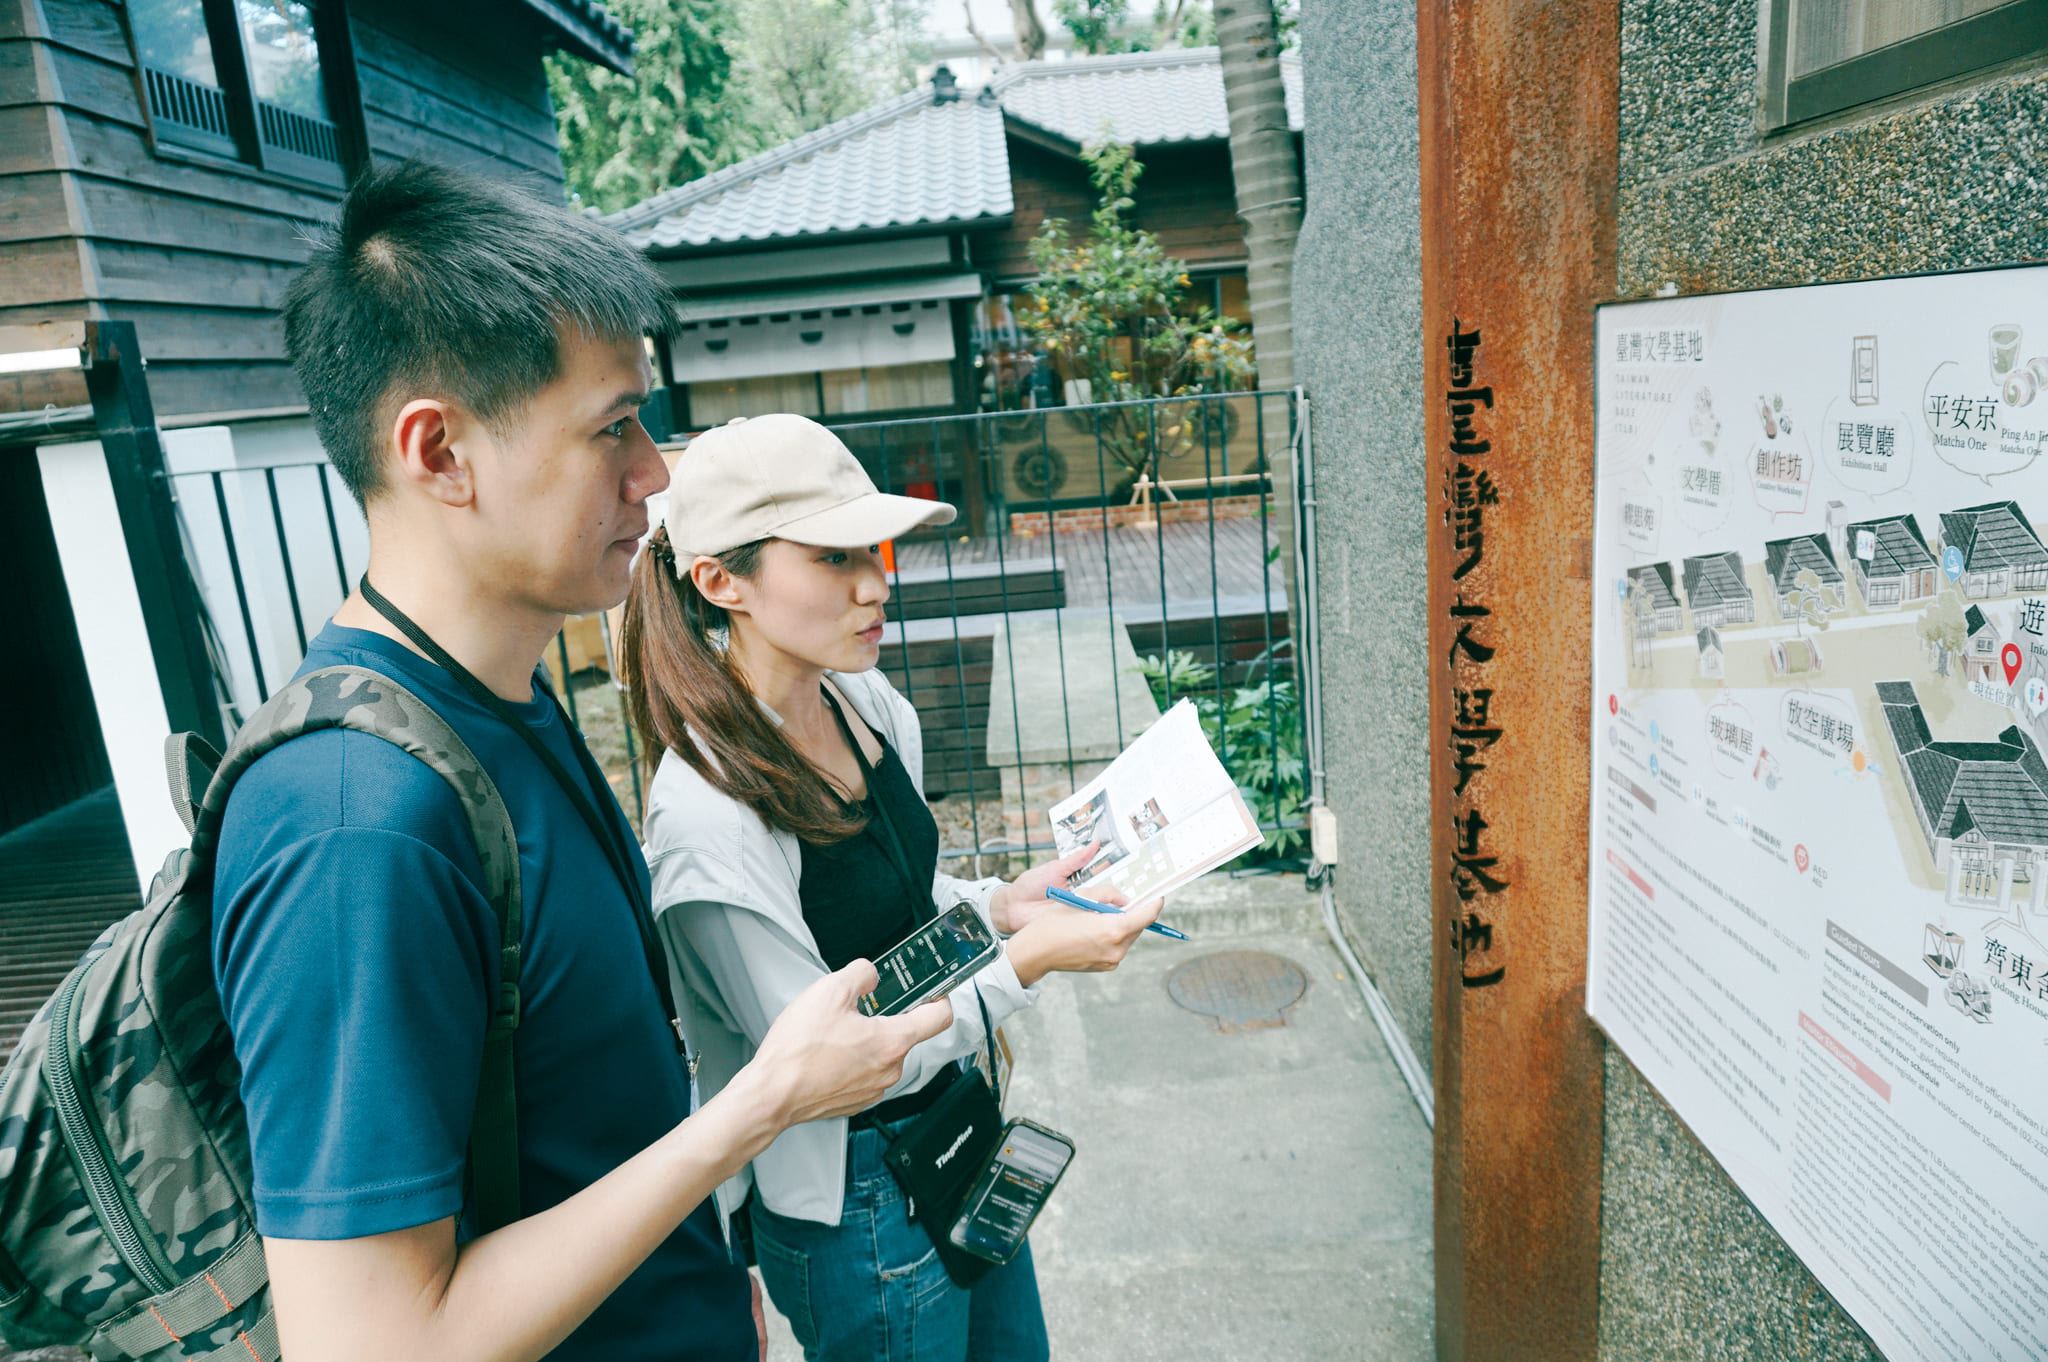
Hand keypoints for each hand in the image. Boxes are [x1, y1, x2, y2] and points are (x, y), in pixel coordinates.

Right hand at [742, 961, 952, 1128]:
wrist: (771, 1094)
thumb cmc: (798, 1051)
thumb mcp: (830, 990)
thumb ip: (861, 974)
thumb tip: (871, 976)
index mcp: (892, 1041)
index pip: (940, 1018)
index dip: (940, 998)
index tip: (933, 991)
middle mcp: (890, 1069)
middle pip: (904, 1034)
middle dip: (884, 1017)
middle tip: (855, 1009)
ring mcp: (874, 1089)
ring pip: (881, 1054)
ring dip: (865, 1040)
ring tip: (832, 1033)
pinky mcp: (856, 1101)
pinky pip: (864, 1073)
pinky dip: (851, 1061)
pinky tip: (826, 1053)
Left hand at [989, 842, 1130, 933]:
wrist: (1012, 909)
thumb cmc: (1031, 885)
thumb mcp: (1055, 869)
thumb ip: (1076, 859)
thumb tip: (1096, 843)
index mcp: (1081, 882)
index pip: (1106, 880)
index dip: (1120, 881)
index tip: (1138, 878)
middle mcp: (1084, 898)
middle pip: (1109, 898)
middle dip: (1122, 898)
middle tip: (1143, 895)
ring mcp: (1080, 914)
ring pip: (1104, 913)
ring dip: (1115, 913)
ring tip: (1133, 909)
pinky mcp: (1075, 928)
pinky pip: (1092, 927)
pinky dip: (1103, 926)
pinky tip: (1115, 924)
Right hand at [1004, 895, 1163, 986]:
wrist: (1036, 952)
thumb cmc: (1054, 923)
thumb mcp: (1081, 897)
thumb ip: (1108, 895)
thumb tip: (1125, 900)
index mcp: (1113, 929)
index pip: (1147, 915)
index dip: (1155, 902)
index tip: (1157, 895)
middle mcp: (1117, 948)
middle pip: (1138, 925)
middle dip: (1133, 912)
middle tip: (1122, 901)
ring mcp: (1112, 960)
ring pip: (1128, 936)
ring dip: (1122, 924)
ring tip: (1100, 915)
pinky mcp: (1105, 966)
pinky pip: (1117, 946)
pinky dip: (1113, 936)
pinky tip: (1094, 930)